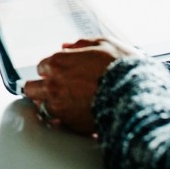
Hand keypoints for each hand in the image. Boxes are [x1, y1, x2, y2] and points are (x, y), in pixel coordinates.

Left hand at [22, 37, 139, 134]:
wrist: (138, 96)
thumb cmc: (123, 68)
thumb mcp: (104, 44)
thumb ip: (81, 44)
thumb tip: (67, 46)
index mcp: (58, 63)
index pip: (42, 66)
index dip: (52, 69)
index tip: (61, 73)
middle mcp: (54, 85)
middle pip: (31, 88)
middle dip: (39, 88)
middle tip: (54, 89)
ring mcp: (60, 106)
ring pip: (41, 107)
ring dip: (49, 105)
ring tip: (64, 104)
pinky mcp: (71, 124)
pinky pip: (59, 123)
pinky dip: (64, 120)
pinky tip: (75, 116)